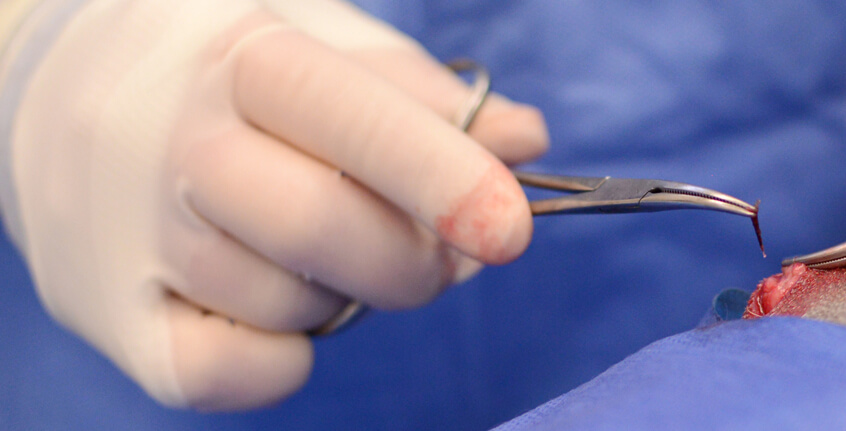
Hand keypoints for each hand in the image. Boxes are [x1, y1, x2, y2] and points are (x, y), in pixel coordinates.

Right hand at [1, 0, 545, 409]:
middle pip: (321, 229)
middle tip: (442, 256)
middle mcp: (180, 144)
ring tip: (325, 253)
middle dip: (413, 262)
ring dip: (344, 298)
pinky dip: (283, 357)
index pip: (349, 116)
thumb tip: (524, 143)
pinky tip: (280, 307)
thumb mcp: (330, 50)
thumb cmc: (234, 78)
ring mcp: (137, 236)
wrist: (62, 95)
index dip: (440, 175)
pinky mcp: (116, 318)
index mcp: (248, 59)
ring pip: (287, 305)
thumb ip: (429, 99)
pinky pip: (231, 374)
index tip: (509, 226)